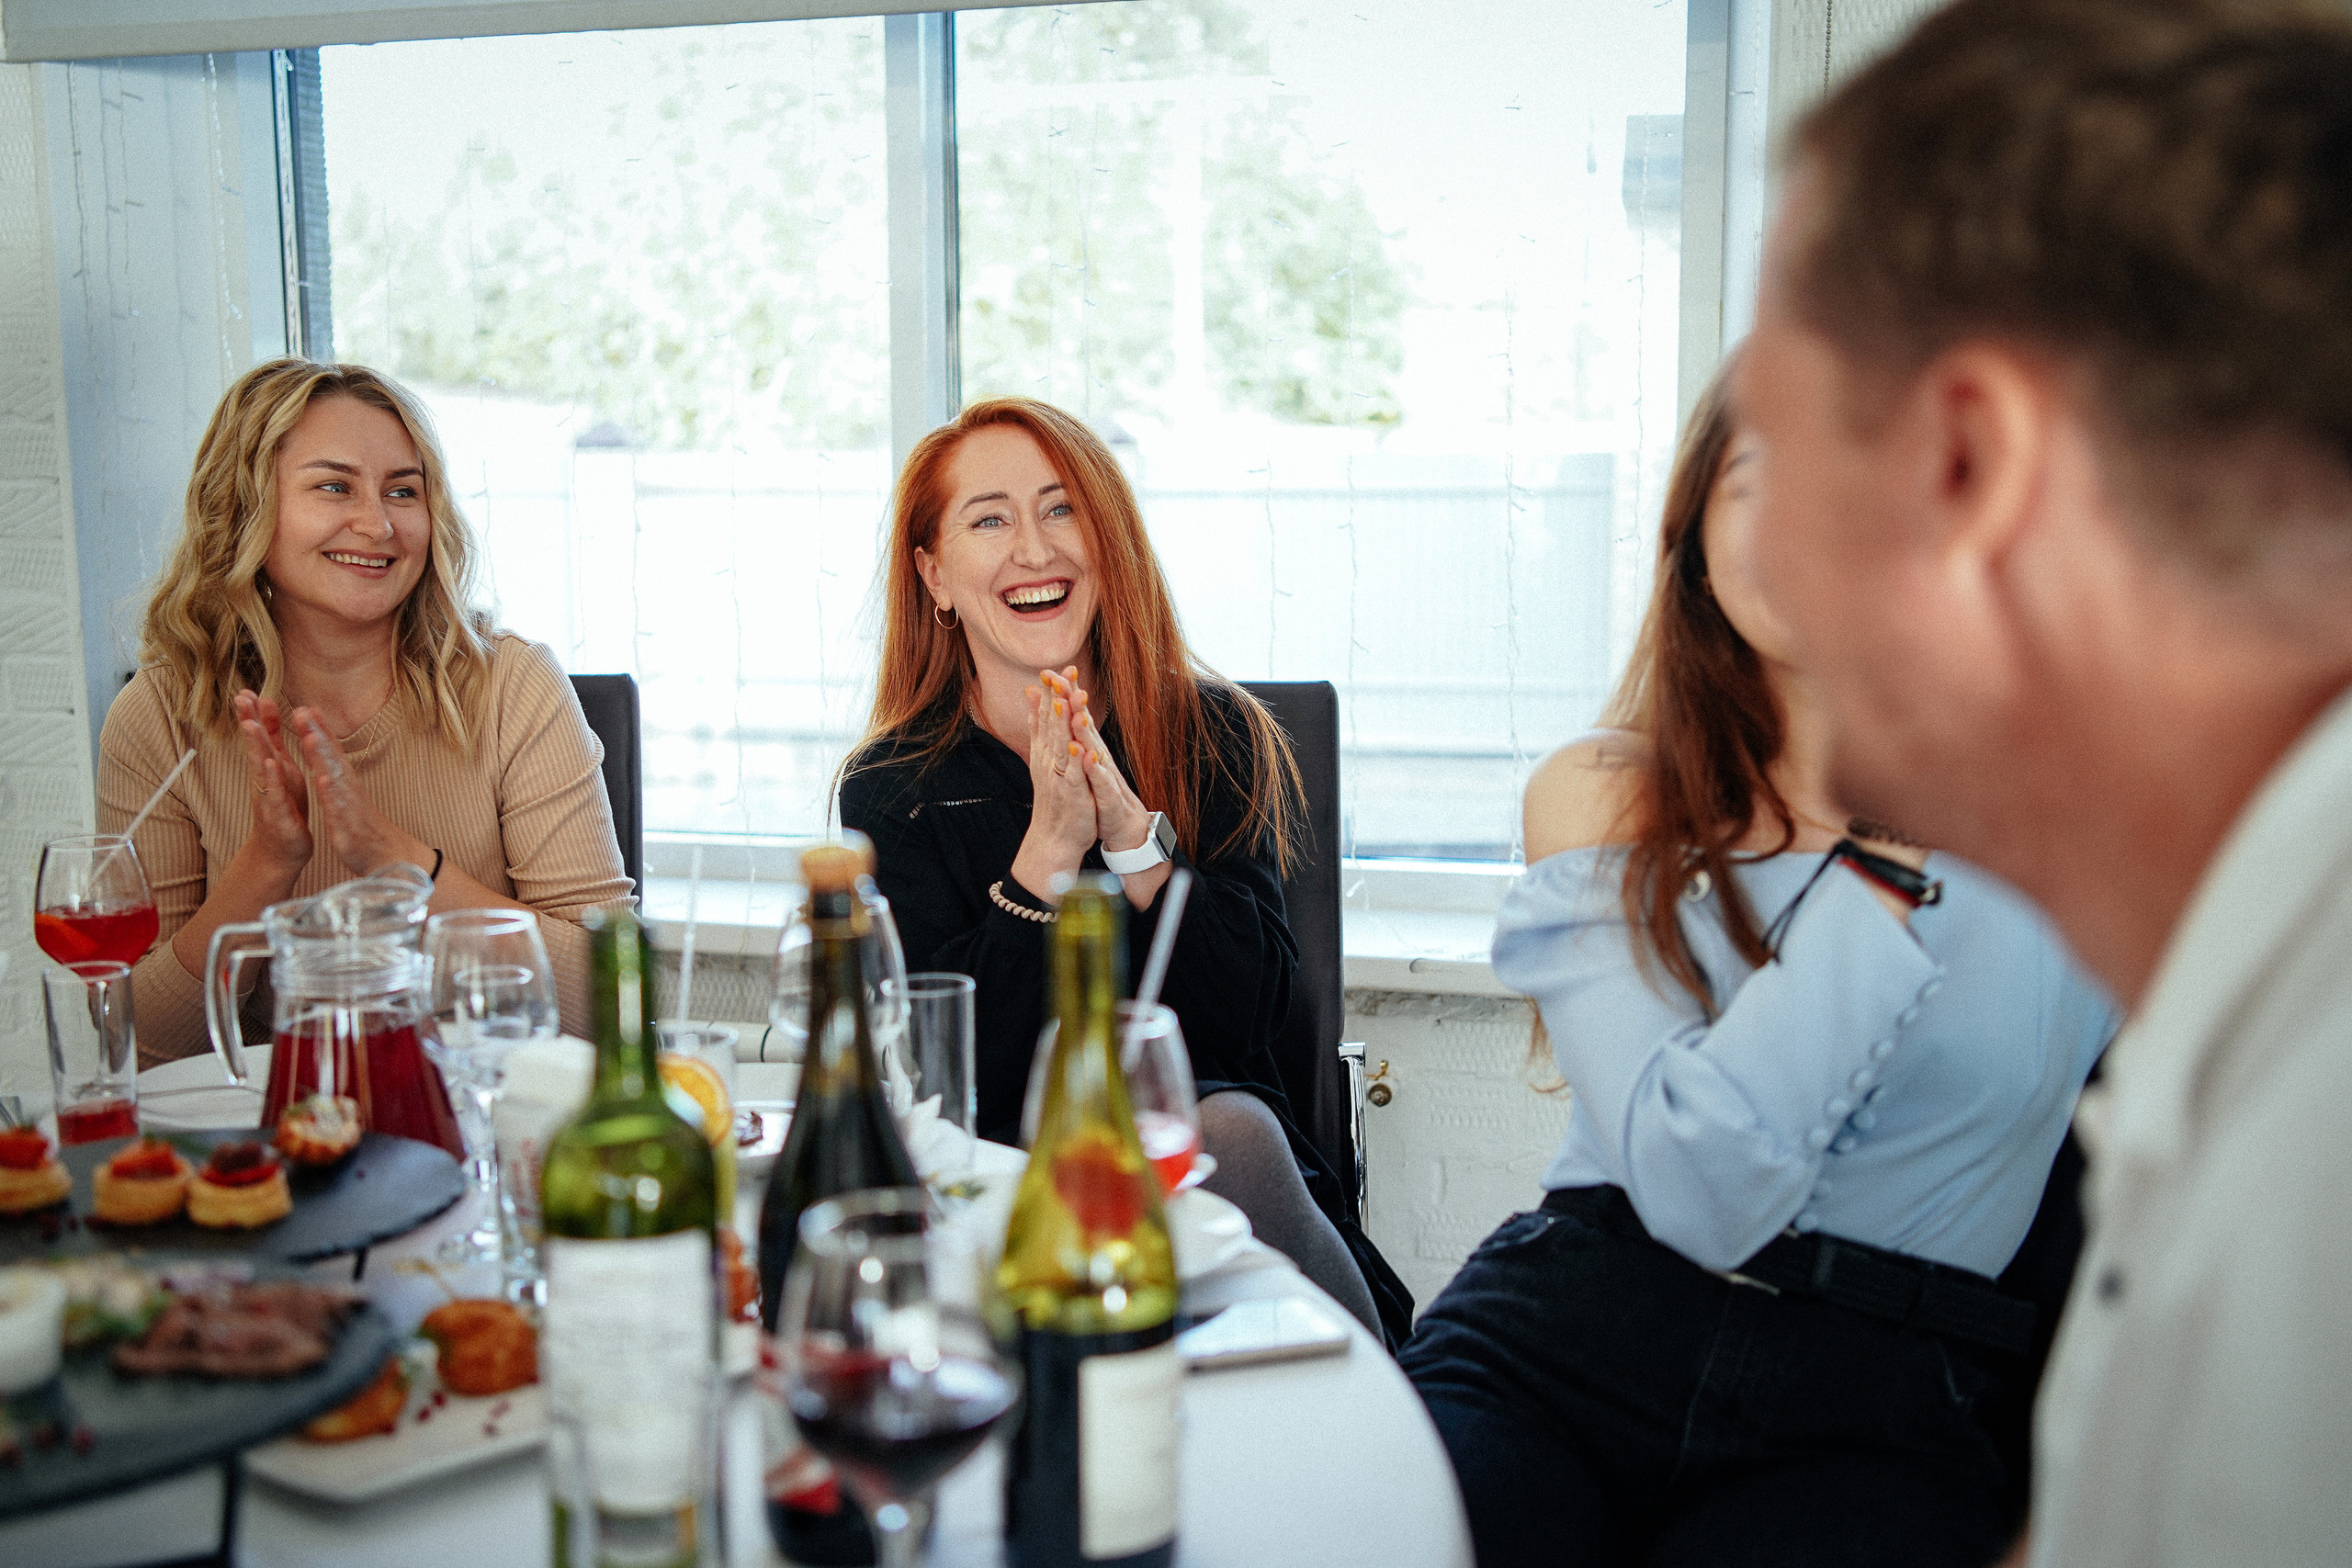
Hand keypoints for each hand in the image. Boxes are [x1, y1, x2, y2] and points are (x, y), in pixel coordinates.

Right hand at [233, 689, 312, 873]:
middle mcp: (263, 779)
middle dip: (248, 722)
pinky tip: (271, 766)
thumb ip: (273, 740)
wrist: (281, 850)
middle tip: (240, 698)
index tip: (246, 689)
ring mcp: (268, 797)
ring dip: (255, 747)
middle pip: (254, 746)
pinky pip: (275, 796)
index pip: (258, 736)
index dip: (252, 714)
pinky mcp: (279, 816)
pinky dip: (272, 781)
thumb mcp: (281, 767)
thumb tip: (266, 708)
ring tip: (251, 725)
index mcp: (269, 767)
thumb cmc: (283, 804)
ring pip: (260, 769)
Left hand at [290, 708, 429, 876]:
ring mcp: (349, 806)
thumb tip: (331, 753)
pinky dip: (330, 794)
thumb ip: (338, 773)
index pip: (331, 751)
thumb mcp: (347, 796)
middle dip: (317, 733)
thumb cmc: (363, 826)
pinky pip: (338, 808)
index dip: (319, 728)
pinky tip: (322, 780)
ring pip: (334, 777)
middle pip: (331, 756)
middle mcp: (348, 788)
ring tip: (310, 737)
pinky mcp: (347, 827)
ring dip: (323, 757)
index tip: (305, 706)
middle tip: (302, 710)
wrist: (388, 856)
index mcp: (345, 782)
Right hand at [1008, 668, 1098, 899]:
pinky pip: (1074, 775)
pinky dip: (1077, 762)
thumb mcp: (1044, 754)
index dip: (1054, 692)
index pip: (1048, 715)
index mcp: (1045, 749)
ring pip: (1062, 746)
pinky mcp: (1071, 793)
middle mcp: (1049, 759)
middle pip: (1053, 725)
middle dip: (1058, 699)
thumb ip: (1039, 723)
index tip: (1059, 668)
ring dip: (1065, 724)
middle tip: (1063, 674)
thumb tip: (1031, 692)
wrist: (1053, 836)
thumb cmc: (1054, 795)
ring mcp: (1059, 776)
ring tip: (1068, 702)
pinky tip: (1081, 747)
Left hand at [1060, 687, 1151, 852]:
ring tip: (1078, 714)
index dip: (1064, 693)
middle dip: (1075, 701)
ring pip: (1094, 748)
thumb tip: (1059, 705)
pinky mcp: (1108, 794)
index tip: (1049, 671)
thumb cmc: (1100, 788)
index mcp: (1088, 745)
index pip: (1074, 714)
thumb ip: (1073, 731)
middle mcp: (1097, 754)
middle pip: (1085, 723)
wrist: (1120, 822)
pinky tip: (1089, 758)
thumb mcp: (1082, 757)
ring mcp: (1104, 773)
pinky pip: (1101, 780)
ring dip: (1086, 732)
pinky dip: (1094, 769)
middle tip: (1065, 679)